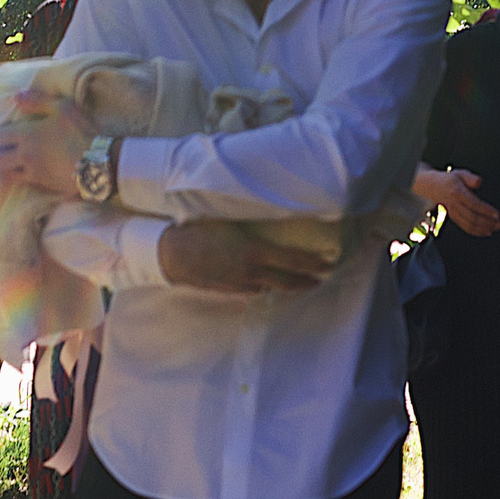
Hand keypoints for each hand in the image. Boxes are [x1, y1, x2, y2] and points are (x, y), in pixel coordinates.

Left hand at [0, 91, 96, 198]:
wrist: (98, 162)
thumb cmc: (81, 131)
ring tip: (0, 165)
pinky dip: (16, 179)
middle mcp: (24, 154)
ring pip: (5, 173)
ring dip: (1, 169)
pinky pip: (22, 183)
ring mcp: (32, 171)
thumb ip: (38, 100)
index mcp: (26, 134)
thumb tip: (16, 97)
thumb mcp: (62, 107)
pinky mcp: (43, 184)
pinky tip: (18, 175)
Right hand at [156, 220, 332, 293]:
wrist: (171, 255)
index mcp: (253, 251)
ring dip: (286, 285)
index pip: (292, 260)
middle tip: (322, 278)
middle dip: (307, 280)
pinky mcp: (227, 290)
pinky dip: (262, 286)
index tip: (328, 263)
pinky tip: (265, 284)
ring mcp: (238, 284)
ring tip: (300, 283)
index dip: (312, 263)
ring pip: (269, 287)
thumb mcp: (227, 219)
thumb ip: (250, 220)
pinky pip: (251, 290)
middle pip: (286, 280)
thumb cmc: (197, 229)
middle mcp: (250, 271)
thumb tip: (268, 208)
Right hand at [412, 166, 499, 235]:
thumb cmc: (450, 180)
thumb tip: (479, 182)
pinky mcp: (454, 218)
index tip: (497, 214)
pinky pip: (465, 227)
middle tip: (499, 224)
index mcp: (457, 192)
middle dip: (487, 222)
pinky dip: (476, 231)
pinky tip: (485, 232)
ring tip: (494, 228)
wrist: (433, 186)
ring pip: (468, 224)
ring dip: (483, 228)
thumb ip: (471, 178)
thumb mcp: (460, 173)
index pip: (474, 204)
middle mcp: (454, 204)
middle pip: (472, 217)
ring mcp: (453, 212)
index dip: (486, 210)